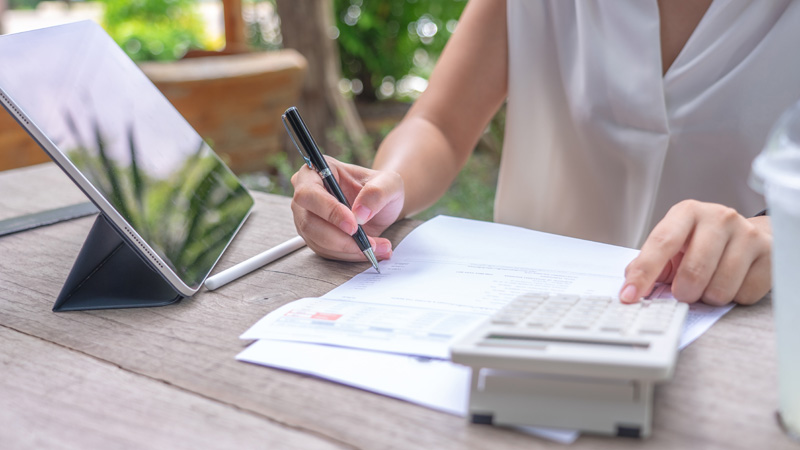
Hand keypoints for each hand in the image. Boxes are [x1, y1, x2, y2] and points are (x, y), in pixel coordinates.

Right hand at [290, 156, 403, 261]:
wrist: (380, 205)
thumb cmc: (379, 188)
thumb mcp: (389, 183)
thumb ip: (377, 193)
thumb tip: (360, 214)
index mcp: (316, 171)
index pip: (309, 193)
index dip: (329, 211)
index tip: (354, 226)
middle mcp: (305, 195)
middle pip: (309, 222)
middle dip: (340, 238)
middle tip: (368, 244)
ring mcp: (306, 218)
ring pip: (318, 241)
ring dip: (348, 249)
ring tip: (377, 248)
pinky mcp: (314, 237)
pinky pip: (326, 252)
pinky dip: (349, 255)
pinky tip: (369, 251)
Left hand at [620, 200, 771, 304]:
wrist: (748, 235)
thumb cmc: (702, 242)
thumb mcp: (673, 244)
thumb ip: (650, 263)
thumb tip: (630, 285)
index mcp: (687, 213)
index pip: (661, 243)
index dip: (644, 273)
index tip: (629, 295)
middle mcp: (719, 217)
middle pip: (693, 272)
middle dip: (683, 292)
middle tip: (684, 291)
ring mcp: (747, 234)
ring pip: (719, 288)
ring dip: (709, 297)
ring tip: (709, 283)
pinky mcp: (769, 254)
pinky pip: (744, 295)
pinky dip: (733, 297)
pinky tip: (732, 282)